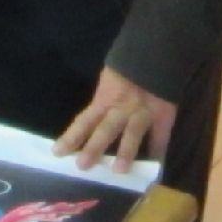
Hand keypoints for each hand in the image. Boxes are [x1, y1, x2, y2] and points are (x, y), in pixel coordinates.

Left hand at [53, 67, 176, 173]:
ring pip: (133, 132)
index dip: (71, 136)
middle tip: (82, 166)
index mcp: (105, 98)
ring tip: (119, 171)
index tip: (57, 153)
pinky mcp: (163, 114)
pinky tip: (154, 168)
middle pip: (105, 128)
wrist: (156, 51)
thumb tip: (93, 123)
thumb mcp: (109, 79)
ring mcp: (143, 111)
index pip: (85, 120)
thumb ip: (104, 100)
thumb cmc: (128, 63)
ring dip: (126, 152)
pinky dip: (158, 152)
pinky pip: (161, 136)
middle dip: (94, 147)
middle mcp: (121, 107)